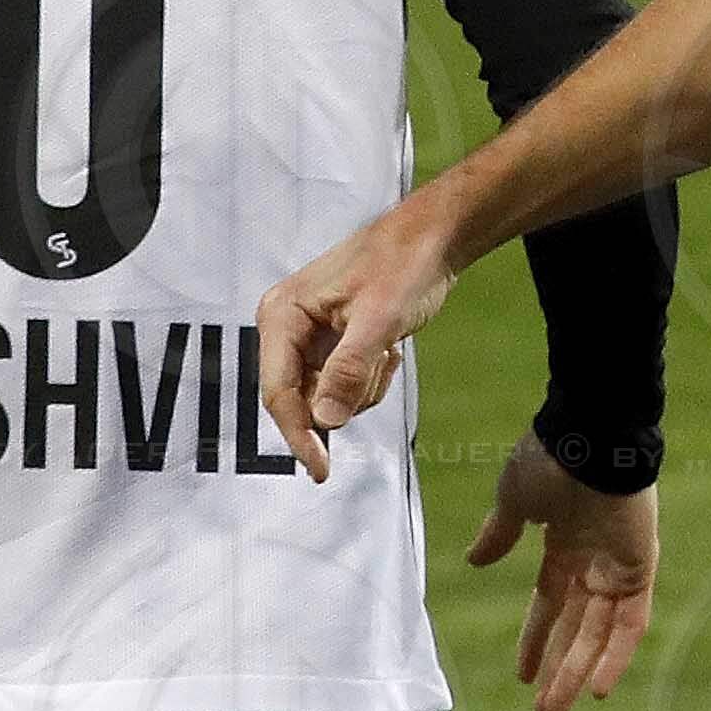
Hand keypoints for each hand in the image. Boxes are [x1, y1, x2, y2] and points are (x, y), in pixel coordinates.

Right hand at [256, 192, 463, 480]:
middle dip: (346, 395)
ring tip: (388, 348)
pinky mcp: (332, 343)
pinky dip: (370, 378)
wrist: (433, 238)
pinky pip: (344, 385)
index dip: (298, 435)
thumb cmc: (403, 267)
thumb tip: (325, 423)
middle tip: (381, 362)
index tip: (322, 471)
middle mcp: (286, 328)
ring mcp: (308, 337)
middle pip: (301, 398)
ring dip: (363, 387)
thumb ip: (349, 370)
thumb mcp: (379, 320)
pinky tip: (389, 348)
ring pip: (326, 397)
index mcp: (282, 316)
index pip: (278, 392)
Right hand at [465, 442, 659, 710]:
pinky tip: (597, 688)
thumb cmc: (549, 461)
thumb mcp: (513, 501)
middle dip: (557, 670)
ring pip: (598, 633)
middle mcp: (592, 561)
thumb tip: (474, 561)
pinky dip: (615, 655)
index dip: (534, 637)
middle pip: (575, 628)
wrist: (589, 436)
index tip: (520, 674)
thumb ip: (500, 534)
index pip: (548, 602)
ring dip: (578, 672)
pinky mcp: (639, 569)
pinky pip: (630, 623)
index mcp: (563, 544)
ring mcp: (617, 567)